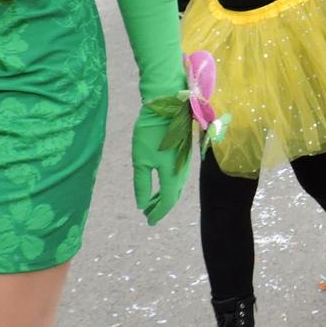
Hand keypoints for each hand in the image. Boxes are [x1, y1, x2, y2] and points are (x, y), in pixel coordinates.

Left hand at [129, 101, 189, 226]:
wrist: (167, 105)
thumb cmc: (151, 133)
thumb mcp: (141, 160)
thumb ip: (142, 184)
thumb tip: (142, 204)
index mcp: (172, 176)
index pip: (166, 201)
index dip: (157, 213)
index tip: (147, 221)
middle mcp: (182, 173)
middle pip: (173, 196)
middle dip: (160, 207)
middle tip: (147, 214)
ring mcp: (185, 163)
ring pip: (176, 186)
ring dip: (163, 196)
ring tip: (150, 201)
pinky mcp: (183, 155)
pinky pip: (177, 177)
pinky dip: (167, 185)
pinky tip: (159, 182)